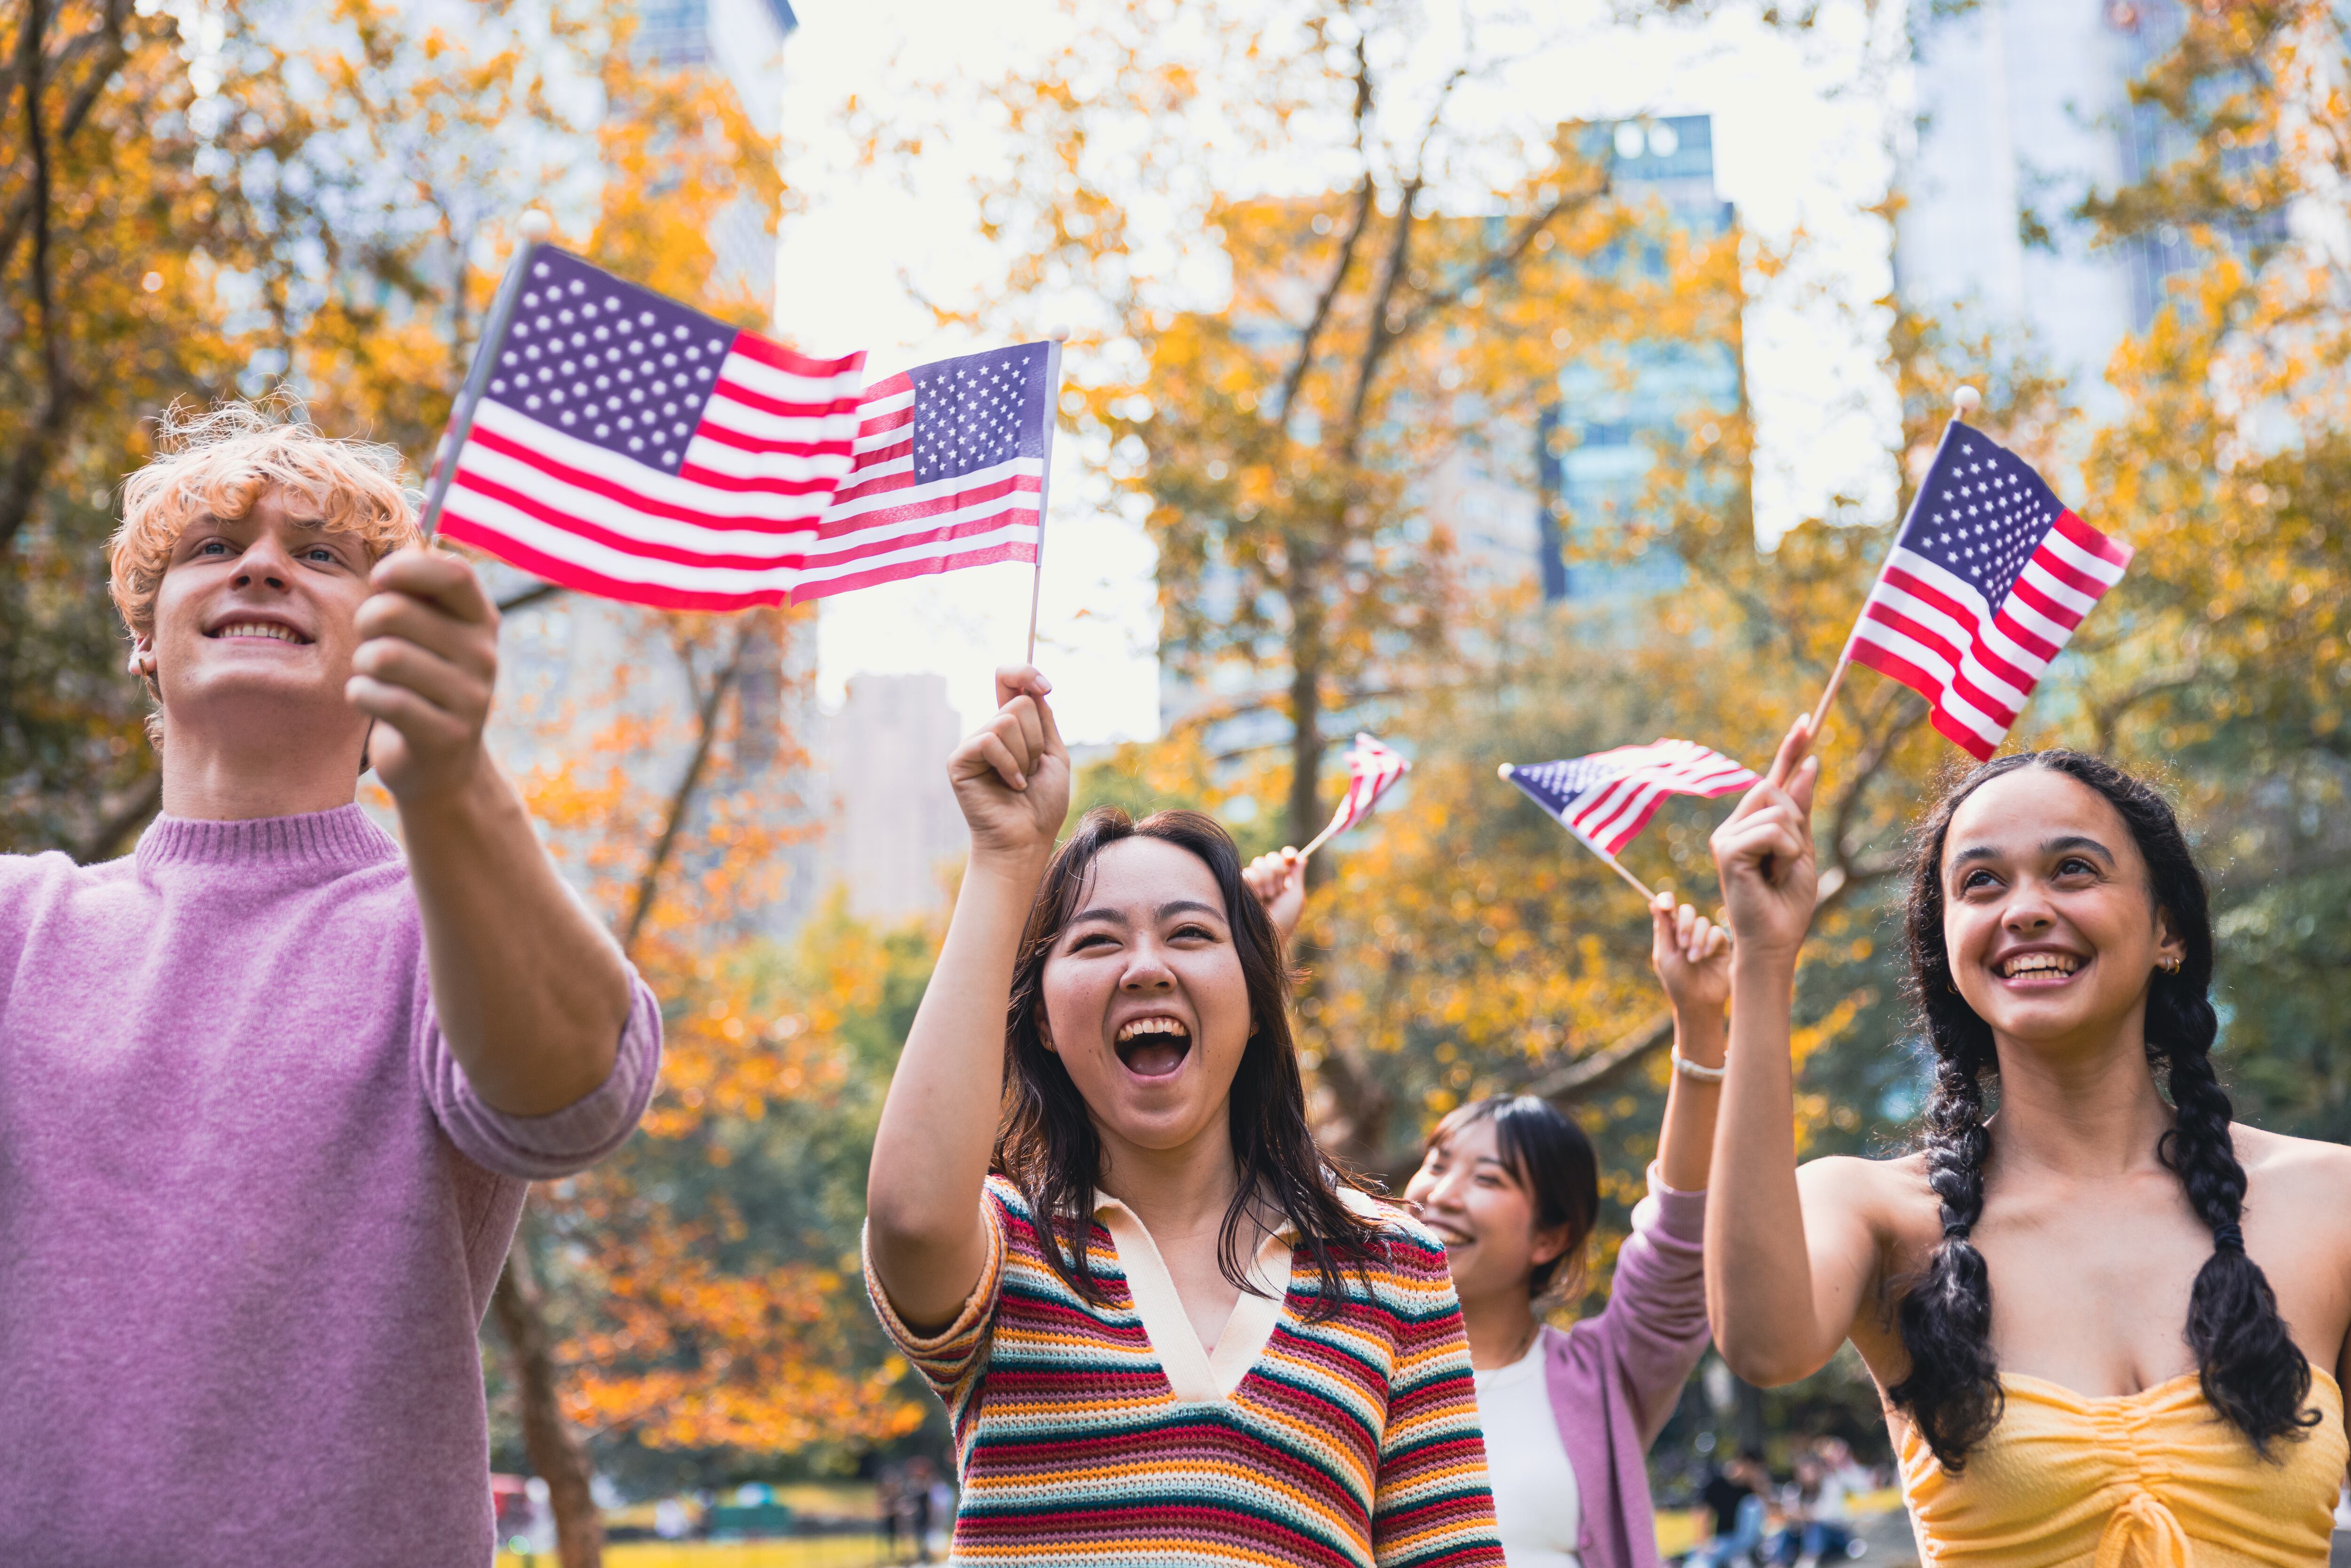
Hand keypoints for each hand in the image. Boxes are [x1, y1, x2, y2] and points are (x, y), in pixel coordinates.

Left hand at [347, 548, 498, 802]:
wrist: (441, 765)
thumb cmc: (420, 682)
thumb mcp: (430, 633)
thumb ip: (415, 593)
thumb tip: (388, 559)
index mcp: (481, 620)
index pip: (453, 572)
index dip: (406, 567)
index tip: (379, 580)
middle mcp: (484, 655)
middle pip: (394, 611)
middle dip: (363, 623)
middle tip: (369, 641)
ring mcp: (470, 697)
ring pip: (383, 656)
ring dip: (361, 664)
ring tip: (371, 674)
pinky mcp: (446, 735)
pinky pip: (381, 698)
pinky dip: (360, 696)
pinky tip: (369, 701)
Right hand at [948, 666, 1070, 869]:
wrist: (1027, 840)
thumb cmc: (1042, 804)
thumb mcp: (1053, 754)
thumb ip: (1043, 719)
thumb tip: (1032, 685)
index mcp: (1010, 727)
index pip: (1008, 680)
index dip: (1025, 673)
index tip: (1047, 687)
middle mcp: (987, 731)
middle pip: (1019, 703)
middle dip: (1037, 740)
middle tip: (1031, 770)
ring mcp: (972, 745)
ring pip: (1007, 721)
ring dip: (1025, 756)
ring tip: (1019, 781)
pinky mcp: (959, 760)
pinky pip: (990, 740)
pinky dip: (1010, 765)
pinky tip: (1011, 786)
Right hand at [1242, 847, 1305, 942]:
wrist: (1267, 933)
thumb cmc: (1284, 918)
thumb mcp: (1296, 897)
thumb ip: (1298, 875)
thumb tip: (1302, 858)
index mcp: (1282, 881)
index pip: (1284, 859)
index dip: (1288, 854)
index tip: (1289, 855)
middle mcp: (1268, 880)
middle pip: (1272, 857)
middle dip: (1278, 868)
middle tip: (1279, 887)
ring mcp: (1253, 882)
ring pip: (1259, 862)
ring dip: (1268, 878)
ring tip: (1268, 896)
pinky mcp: (1239, 885)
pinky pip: (1249, 872)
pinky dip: (1257, 883)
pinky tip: (1258, 897)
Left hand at [1650, 889, 1730, 1019]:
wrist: (1699, 1003)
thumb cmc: (1677, 982)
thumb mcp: (1665, 956)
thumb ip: (1662, 930)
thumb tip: (1653, 903)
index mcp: (1670, 933)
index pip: (1668, 908)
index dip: (1666, 901)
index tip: (1667, 904)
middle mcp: (1688, 932)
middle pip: (1687, 911)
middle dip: (1684, 924)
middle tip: (1682, 944)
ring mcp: (1705, 938)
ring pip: (1703, 922)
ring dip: (1696, 939)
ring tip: (1693, 959)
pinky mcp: (1721, 945)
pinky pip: (1717, 933)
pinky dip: (1710, 942)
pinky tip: (1706, 956)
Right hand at [1708, 717, 1820, 967]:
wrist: (1774, 941)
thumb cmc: (1788, 902)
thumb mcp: (1803, 848)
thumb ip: (1800, 809)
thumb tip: (1810, 763)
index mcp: (1751, 824)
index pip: (1774, 778)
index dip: (1791, 749)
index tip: (1808, 719)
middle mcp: (1733, 825)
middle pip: (1774, 787)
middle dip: (1795, 819)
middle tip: (1789, 859)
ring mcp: (1725, 836)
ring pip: (1778, 809)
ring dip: (1794, 842)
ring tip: (1780, 871)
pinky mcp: (1726, 850)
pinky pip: (1773, 831)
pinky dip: (1786, 852)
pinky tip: (1773, 873)